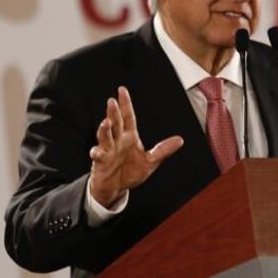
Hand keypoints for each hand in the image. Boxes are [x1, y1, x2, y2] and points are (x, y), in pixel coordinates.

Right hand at [88, 86, 182, 206]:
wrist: (116, 187)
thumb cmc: (131, 172)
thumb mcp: (151, 161)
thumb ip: (163, 150)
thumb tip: (180, 140)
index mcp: (129, 137)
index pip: (128, 117)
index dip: (126, 104)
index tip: (122, 90)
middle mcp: (118, 140)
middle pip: (116, 123)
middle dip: (113, 112)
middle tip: (112, 101)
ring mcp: (108, 150)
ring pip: (105, 136)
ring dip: (104, 129)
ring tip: (106, 122)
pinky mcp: (101, 162)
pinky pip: (98, 155)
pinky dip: (97, 153)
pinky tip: (97, 151)